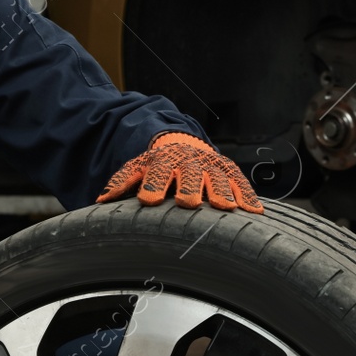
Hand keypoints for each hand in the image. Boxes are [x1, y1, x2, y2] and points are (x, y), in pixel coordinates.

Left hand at [96, 131, 263, 212]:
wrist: (182, 144)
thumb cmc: (158, 165)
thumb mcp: (138, 168)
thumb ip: (122, 183)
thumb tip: (101, 202)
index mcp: (164, 161)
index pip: (157, 172)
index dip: (153, 185)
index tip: (149, 200)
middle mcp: (189, 161)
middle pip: (190, 173)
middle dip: (190, 186)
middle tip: (189, 202)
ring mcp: (210, 164)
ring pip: (218, 176)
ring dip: (222, 191)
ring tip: (226, 207)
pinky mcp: (229, 170)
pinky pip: (239, 181)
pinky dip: (247, 195)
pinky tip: (254, 211)